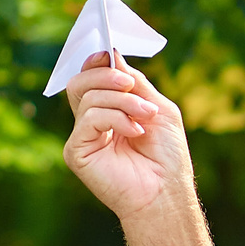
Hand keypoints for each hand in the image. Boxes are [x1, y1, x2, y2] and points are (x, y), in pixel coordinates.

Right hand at [63, 51, 191, 221]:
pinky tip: (135, 132)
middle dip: (106, 75)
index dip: (96, 62)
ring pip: (87, 97)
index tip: (108, 52)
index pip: (91, 79)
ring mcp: (83, 137)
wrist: (167, 192)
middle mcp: (92, 123)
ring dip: (123, 101)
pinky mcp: (77, 151)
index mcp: (109, 111)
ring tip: (145, 116)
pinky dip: (115, 118)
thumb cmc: (167, 156)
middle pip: (80, 83)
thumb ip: (136, 83)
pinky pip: (88, 118)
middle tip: (131, 84)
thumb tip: (112, 54)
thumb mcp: (158, 108)